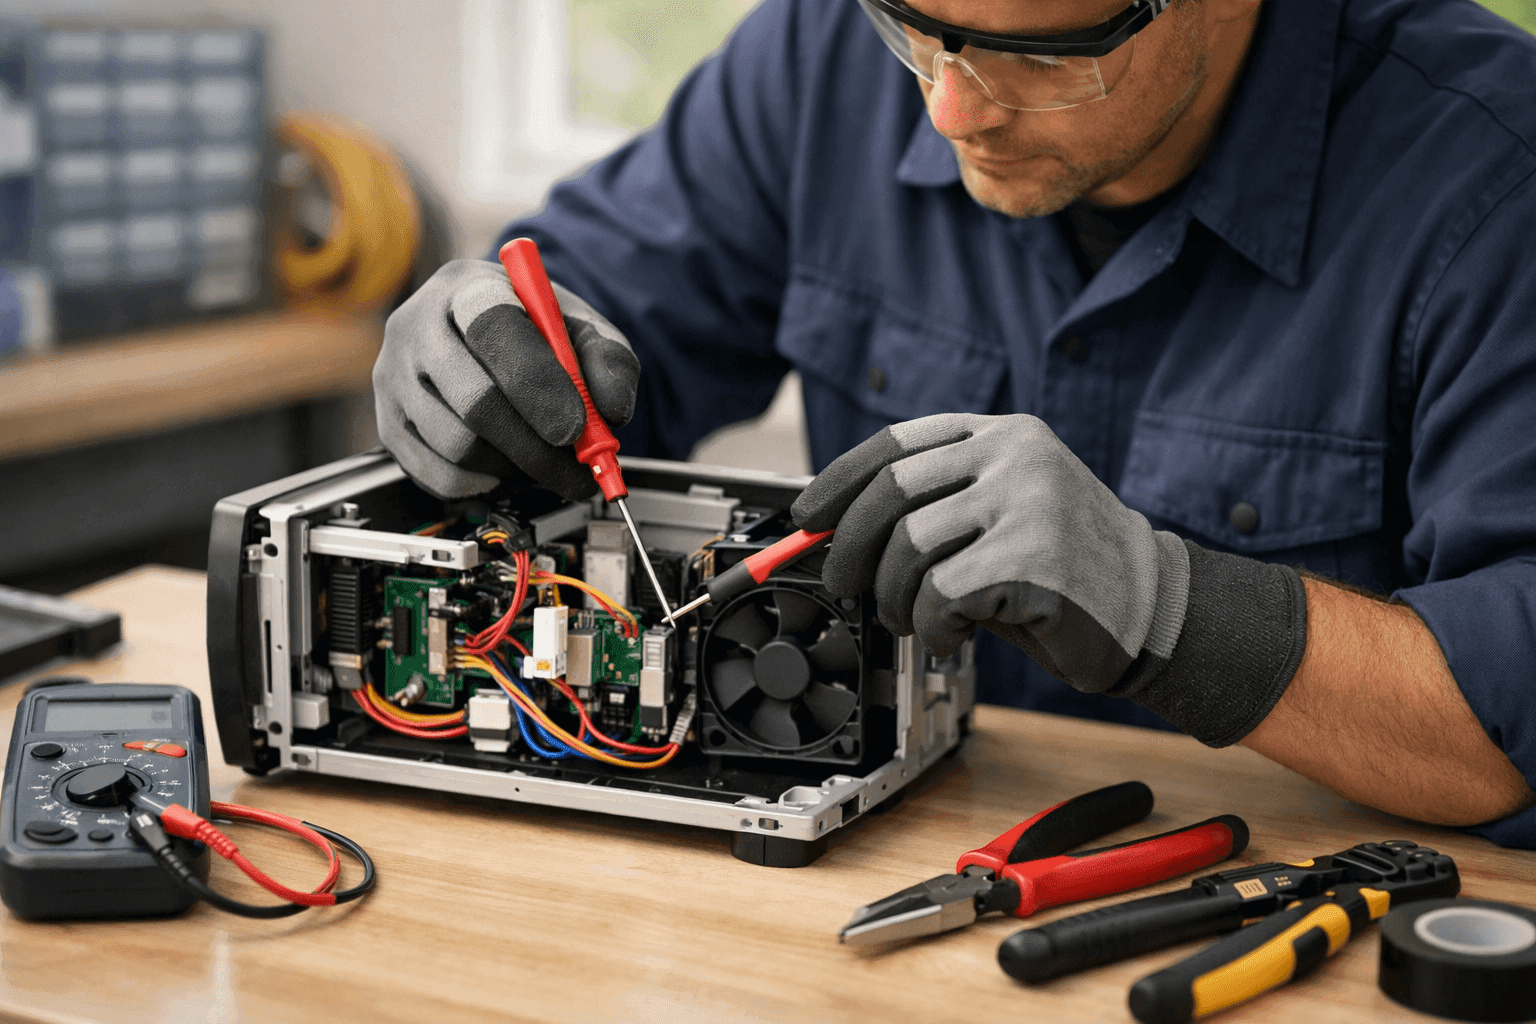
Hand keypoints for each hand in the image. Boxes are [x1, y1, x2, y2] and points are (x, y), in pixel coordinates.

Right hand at [373, 259, 640, 499]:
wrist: (487, 337)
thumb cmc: (535, 331)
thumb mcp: (582, 328)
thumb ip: (609, 361)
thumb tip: (611, 411)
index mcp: (469, 287)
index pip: (493, 330)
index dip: (538, 384)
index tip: (577, 427)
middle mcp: (417, 327)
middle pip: (475, 401)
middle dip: (538, 447)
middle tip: (579, 469)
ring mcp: (393, 378)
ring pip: (459, 446)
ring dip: (517, 467)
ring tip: (546, 460)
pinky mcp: (388, 425)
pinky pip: (440, 476)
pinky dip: (486, 484)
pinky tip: (509, 465)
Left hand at [790, 413, 1191, 694]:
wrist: (1153, 606)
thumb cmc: (1066, 567)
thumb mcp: (1002, 512)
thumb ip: (937, 506)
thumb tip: (841, 530)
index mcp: (1003, 435)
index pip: (898, 442)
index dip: (841, 481)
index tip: (809, 519)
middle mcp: (1015, 457)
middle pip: (891, 491)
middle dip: (852, 549)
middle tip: (846, 585)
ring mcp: (1028, 503)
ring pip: (909, 546)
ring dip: (895, 598)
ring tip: (916, 618)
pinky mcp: (1033, 559)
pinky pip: (941, 594)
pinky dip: (932, 627)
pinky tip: (955, 634)